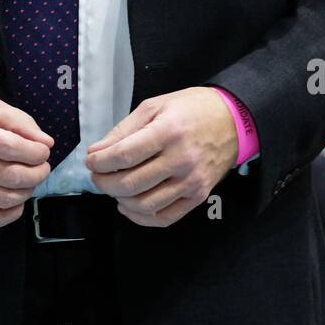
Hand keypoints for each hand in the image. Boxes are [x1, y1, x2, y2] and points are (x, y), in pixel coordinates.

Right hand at [0, 98, 53, 227]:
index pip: (9, 147)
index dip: (35, 152)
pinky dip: (14, 212)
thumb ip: (20, 121)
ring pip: (6, 199)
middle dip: (37, 173)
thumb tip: (46, 143)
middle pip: (10, 176)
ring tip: (29, 179)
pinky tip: (17, 198)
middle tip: (42, 166)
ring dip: (28, 190)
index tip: (43, 151)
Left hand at [85, 86, 238, 226]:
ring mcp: (191, 182)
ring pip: (144, 205)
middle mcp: (181, 160)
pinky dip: (140, 217)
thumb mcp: (154, 106)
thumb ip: (123, 130)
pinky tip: (129, 205)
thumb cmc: (191, 109)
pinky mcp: (198, 196)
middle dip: (104, 182)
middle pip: (130, 184)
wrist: (233, 120)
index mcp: (168, 132)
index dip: (100, 162)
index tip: (91, 160)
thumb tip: (96, 151)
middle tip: (97, 175)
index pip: (124, 155)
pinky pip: (164, 218)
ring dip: (119, 199)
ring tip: (113, 187)